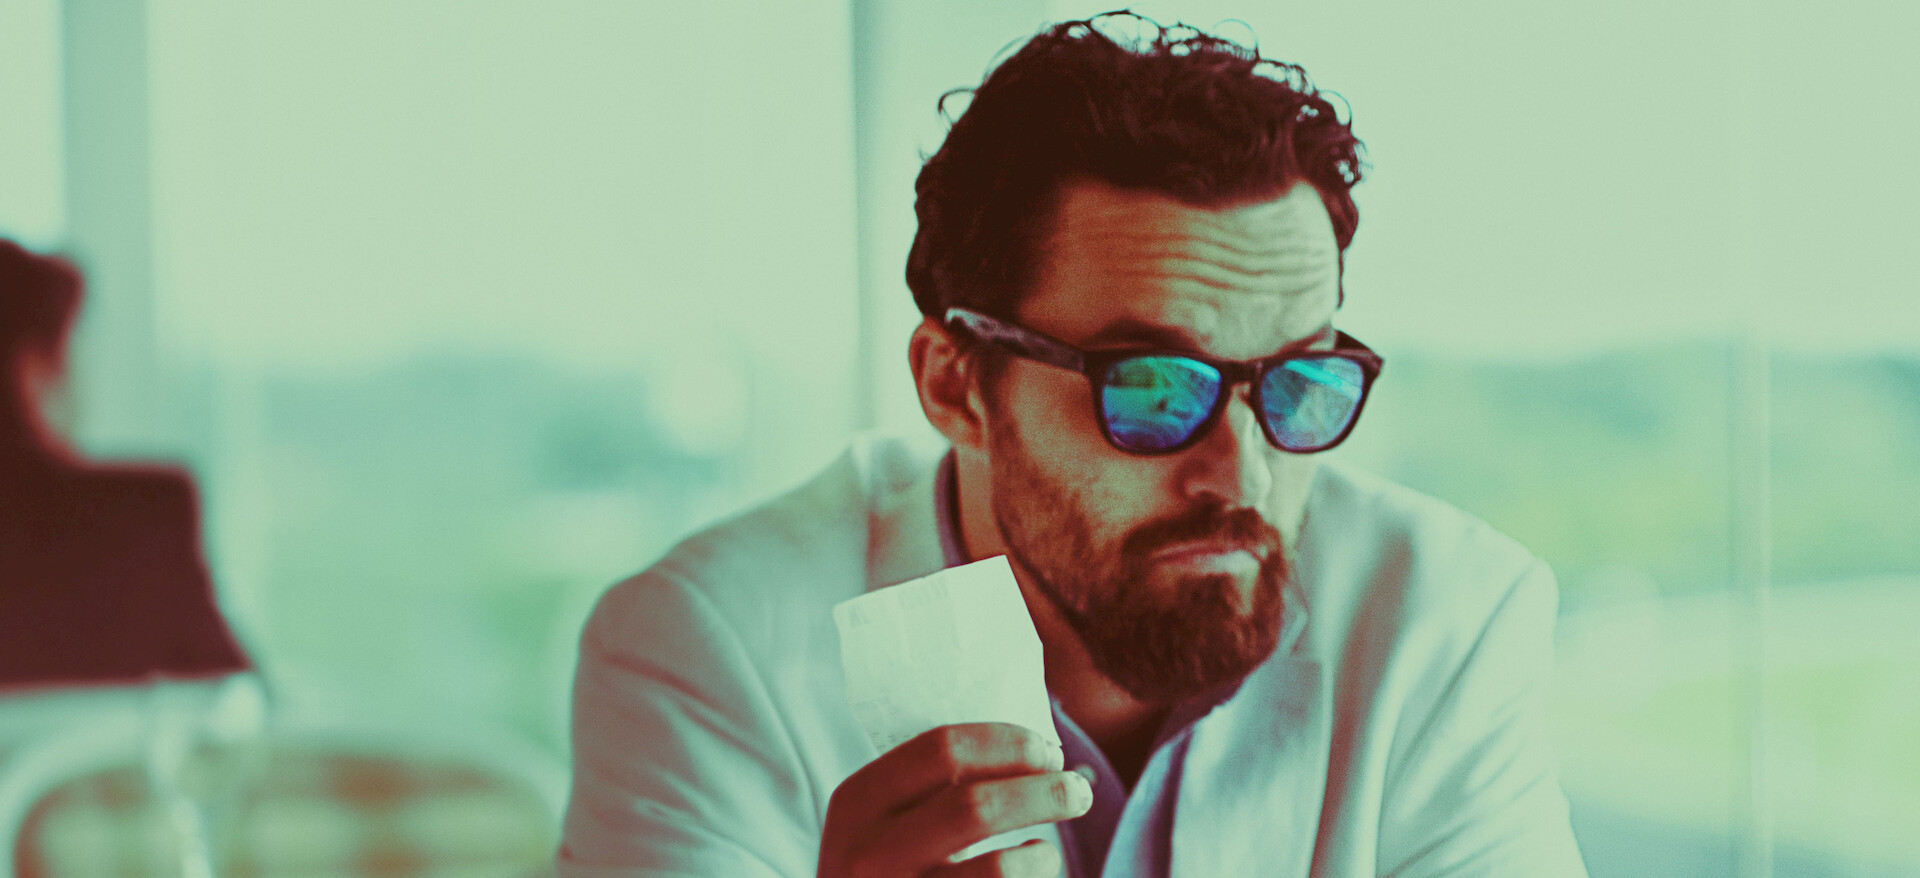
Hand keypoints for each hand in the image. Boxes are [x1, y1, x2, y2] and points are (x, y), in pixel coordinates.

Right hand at [818, 722, 1093, 876]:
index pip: (942, 750)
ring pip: (998, 871)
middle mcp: (867, 853)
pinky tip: (1028, 874)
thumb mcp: (889, 817)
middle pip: (975, 808)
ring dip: (1040, 857)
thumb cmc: (890, 863)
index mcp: (859, 801)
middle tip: (1079, 791)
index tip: (1048, 751)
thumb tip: (1042, 755)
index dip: (1008, 744)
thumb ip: (940, 785)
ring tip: (1046, 852)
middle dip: (1042, 792)